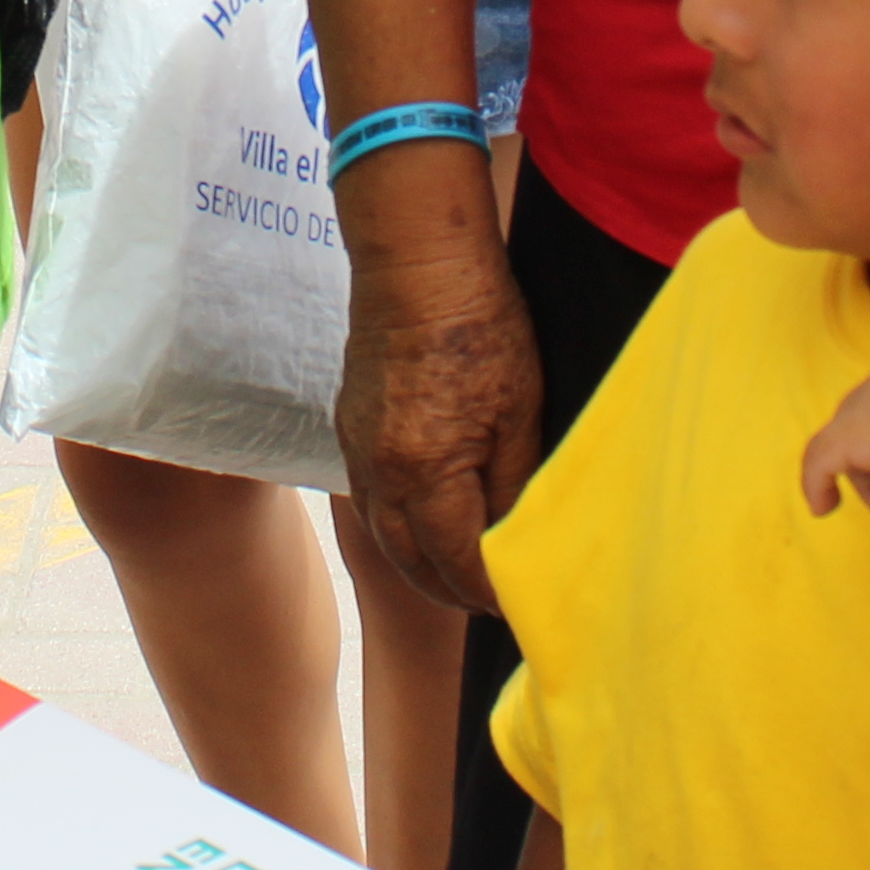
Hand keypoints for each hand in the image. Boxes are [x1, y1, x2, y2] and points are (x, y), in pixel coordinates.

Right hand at [336, 208, 542, 615]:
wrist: (416, 261)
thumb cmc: (480, 326)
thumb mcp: (520, 411)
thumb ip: (515, 485)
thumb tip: (518, 541)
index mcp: (426, 474)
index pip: (458, 562)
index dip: (489, 592)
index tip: (517, 608)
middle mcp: (381, 471)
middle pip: (410, 560)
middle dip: (449, 591)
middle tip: (487, 606)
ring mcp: (358, 447)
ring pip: (383, 533)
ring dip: (417, 564)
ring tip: (454, 577)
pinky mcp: (349, 422)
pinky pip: (367, 496)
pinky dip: (394, 524)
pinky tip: (418, 522)